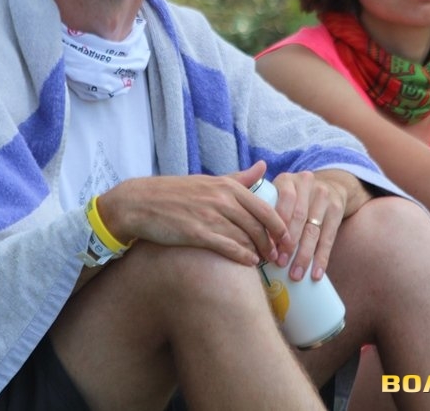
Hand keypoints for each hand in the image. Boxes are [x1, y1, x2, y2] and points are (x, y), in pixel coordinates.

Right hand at [98, 161, 291, 266]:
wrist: (141, 203)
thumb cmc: (176, 193)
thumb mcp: (209, 181)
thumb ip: (239, 177)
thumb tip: (263, 166)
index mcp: (227, 186)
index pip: (265, 209)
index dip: (281, 227)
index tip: (288, 240)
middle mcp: (222, 199)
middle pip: (259, 226)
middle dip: (273, 244)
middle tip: (280, 257)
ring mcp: (210, 216)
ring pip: (246, 238)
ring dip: (260, 252)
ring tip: (266, 261)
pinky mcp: (198, 233)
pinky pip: (229, 247)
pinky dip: (243, 256)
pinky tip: (249, 263)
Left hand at [267, 169, 352, 282]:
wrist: (329, 185)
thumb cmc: (294, 197)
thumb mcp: (278, 193)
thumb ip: (263, 208)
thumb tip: (247, 242)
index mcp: (287, 180)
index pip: (283, 202)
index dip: (276, 225)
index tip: (268, 247)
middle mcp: (307, 184)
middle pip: (298, 217)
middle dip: (289, 243)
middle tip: (280, 264)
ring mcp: (324, 196)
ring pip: (313, 230)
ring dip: (304, 255)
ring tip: (296, 274)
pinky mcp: (337, 208)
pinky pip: (329, 237)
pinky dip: (322, 258)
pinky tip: (316, 274)